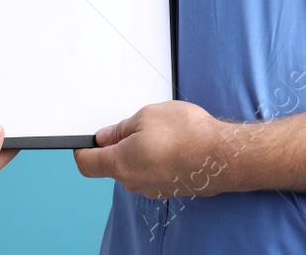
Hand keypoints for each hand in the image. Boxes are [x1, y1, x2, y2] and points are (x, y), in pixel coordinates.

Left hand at [72, 100, 236, 199]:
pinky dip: (156, 159)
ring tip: (161, 132)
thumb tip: (106, 137)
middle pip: (111, 165)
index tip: (85, 140)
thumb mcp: (147, 116)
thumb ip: (121, 128)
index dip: (82, 150)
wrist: (222, 157)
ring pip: (134, 168)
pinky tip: (173, 144)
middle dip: (117, 145)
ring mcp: (152, 188)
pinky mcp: (169, 188)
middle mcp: (133, 181)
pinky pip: (153, 172)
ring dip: (140, 151)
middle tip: (134, 125)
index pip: (87, 164)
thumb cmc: (187, 134)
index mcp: (120, 164)